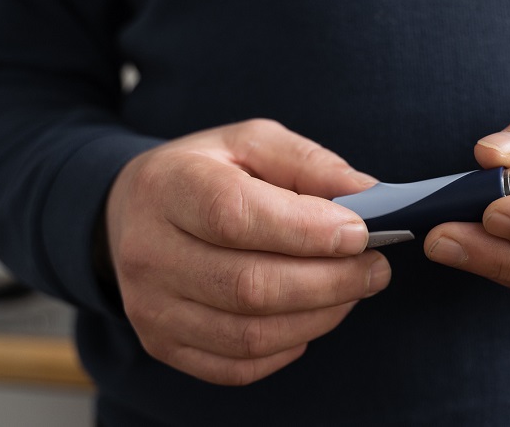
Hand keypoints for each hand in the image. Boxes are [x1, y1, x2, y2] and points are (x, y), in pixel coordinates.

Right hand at [104, 119, 388, 384]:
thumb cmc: (206, 174)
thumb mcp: (252, 143)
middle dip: (330, 281)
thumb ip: (311, 165)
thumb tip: (372, 198)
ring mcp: (152, 307)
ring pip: (250, 334)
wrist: (134, 213)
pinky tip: (309, 316)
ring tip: (353, 290)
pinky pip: (239, 366)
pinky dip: (288, 347)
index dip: (306, 231)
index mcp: (168, 186)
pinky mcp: (163, 345)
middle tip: (375, 268)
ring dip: (319, 317)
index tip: (360, 233)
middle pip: (249, 286)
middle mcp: (149, 252)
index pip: (235, 217)